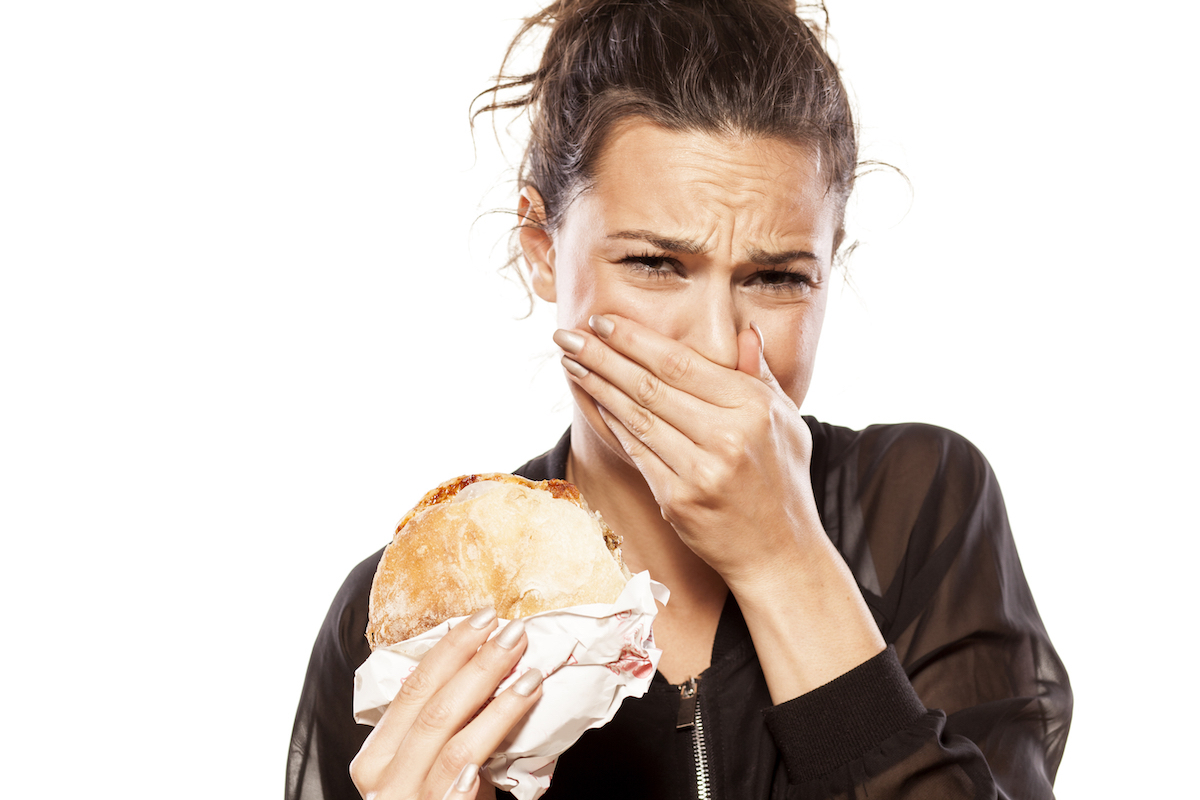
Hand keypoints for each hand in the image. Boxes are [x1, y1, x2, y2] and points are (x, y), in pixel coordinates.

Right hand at [350, 609, 543, 799]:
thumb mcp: (437, 761)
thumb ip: (449, 724)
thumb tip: (491, 663)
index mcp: (377, 755)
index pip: (414, 688)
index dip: (451, 649)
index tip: (485, 618)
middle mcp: (382, 781)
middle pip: (434, 709)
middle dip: (478, 666)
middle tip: (515, 635)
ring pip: (452, 747)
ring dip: (495, 708)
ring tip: (529, 678)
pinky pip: (447, 799)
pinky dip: (462, 782)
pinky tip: (479, 766)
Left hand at [554, 313, 820, 586]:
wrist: (780, 553)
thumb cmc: (783, 480)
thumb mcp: (786, 421)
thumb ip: (760, 374)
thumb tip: (743, 331)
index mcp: (752, 407)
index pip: (680, 362)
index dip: (635, 339)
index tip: (602, 320)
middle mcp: (727, 437)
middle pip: (650, 385)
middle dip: (602, 355)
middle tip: (568, 334)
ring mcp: (700, 471)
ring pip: (636, 417)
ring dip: (597, 386)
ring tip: (571, 362)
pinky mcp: (678, 500)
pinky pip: (636, 452)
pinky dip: (612, 424)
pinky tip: (593, 401)